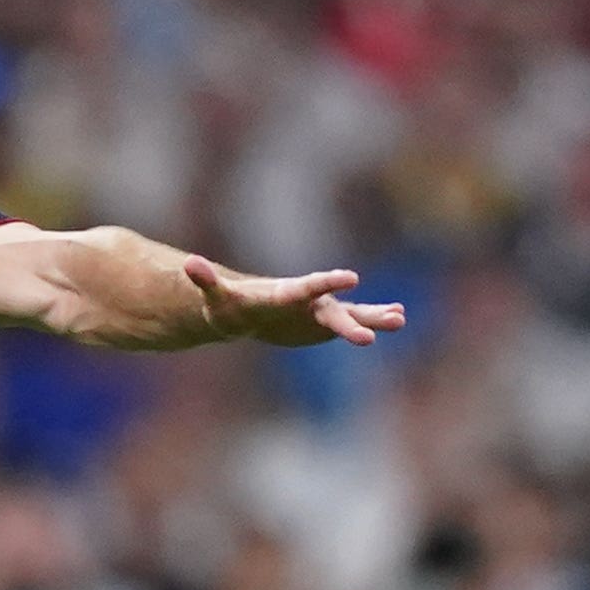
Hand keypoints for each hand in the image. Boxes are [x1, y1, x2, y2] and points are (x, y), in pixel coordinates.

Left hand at [183, 256, 404, 347]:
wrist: (243, 311)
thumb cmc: (228, 306)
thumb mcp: (216, 298)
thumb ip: (207, 281)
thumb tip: (188, 264)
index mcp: (286, 293)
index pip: (308, 288)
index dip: (327, 283)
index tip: (352, 278)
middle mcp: (309, 300)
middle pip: (334, 309)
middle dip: (354, 319)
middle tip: (389, 320)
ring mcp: (319, 311)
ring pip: (351, 315)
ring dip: (374, 318)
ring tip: (400, 319)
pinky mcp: (324, 325)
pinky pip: (353, 323)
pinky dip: (373, 320)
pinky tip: (397, 317)